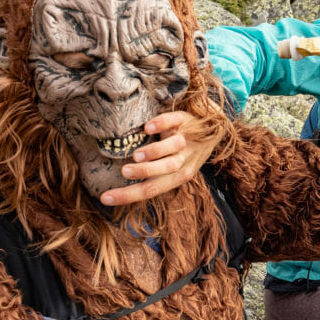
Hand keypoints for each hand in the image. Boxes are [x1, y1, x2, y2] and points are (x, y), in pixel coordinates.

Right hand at [99, 111, 216, 205]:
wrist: (215, 125)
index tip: (104, 198)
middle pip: (164, 176)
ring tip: (136, 154)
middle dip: (144, 174)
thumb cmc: (185, 149)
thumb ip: (153, 173)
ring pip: (174, 154)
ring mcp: (187, 142)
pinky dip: (162, 125)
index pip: (151, 190)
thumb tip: (120, 183)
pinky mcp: (186, 120)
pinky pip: (175, 123)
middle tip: (125, 171)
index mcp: (177, 176)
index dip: (127, 196)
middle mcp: (184, 162)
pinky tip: (148, 127)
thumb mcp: (172, 165)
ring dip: (154, 154)